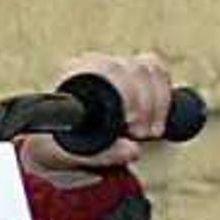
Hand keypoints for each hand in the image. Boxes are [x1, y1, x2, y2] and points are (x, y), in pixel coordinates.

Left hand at [21, 49, 174, 182]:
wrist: (55, 143)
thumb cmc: (55, 145)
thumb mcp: (68, 154)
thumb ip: (100, 154)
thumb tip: (133, 151)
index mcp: (72, 74)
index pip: (108, 68)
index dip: (127, 93)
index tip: (130, 123)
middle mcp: (94, 64)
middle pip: (134, 68)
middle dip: (146, 103)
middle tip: (141, 134)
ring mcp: (116, 66)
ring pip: (150, 69)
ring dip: (158, 102)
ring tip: (150, 133)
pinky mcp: (134, 73)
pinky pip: (158, 72)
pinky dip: (164, 96)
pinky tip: (158, 119)